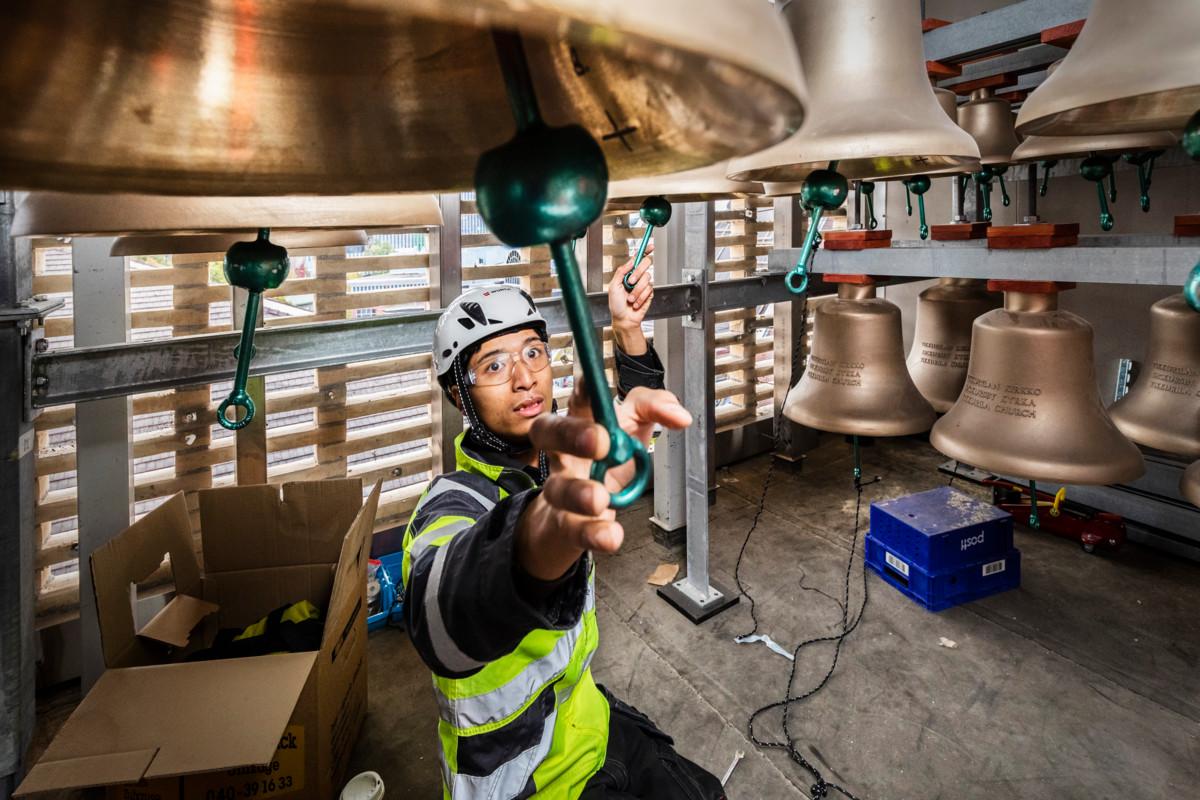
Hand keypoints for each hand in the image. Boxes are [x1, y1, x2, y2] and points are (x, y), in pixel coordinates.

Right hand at [516, 381, 690, 579]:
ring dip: (578, 492)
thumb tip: (680, 415)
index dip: (587, 388)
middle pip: (548, 431)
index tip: (596, 384)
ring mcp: (562, 489)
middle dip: (571, 433)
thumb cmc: (608, 462)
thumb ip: (655, 409)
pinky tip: (610, 535)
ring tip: (600, 498)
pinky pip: (574, 530)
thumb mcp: (633, 427)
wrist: (585, 514)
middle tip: (600, 442)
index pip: (579, 397)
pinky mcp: (566, 525)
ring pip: (558, 487)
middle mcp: (565, 452)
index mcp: (582, 421)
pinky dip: (594, 533)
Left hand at [608, 246, 653, 355]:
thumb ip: (621, 271)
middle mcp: (636, 277)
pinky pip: (649, 290)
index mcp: (627, 273)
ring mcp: (643, 285)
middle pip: (646, 264)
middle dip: (637, 273)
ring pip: (647, 279)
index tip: (650, 246)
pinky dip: (640, 298)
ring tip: (630, 299)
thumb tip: (631, 261)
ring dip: (636, 291)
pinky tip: (635, 303)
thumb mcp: (613, 286)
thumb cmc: (616, 305)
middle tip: (630, 282)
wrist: (623, 319)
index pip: (638, 259)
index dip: (645, 251)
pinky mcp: (649, 294)